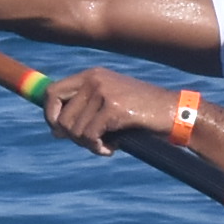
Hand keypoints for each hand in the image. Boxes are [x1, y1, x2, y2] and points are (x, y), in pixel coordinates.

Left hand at [36, 64, 174, 155]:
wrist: (174, 113)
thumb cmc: (141, 113)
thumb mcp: (110, 103)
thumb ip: (84, 111)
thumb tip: (54, 131)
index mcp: (91, 75)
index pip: (51, 92)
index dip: (50, 115)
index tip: (59, 131)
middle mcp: (94, 79)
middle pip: (61, 117)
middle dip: (73, 137)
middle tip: (92, 142)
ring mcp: (104, 92)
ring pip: (75, 131)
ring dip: (89, 145)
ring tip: (107, 143)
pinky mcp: (113, 108)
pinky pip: (90, 137)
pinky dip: (99, 149)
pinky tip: (114, 147)